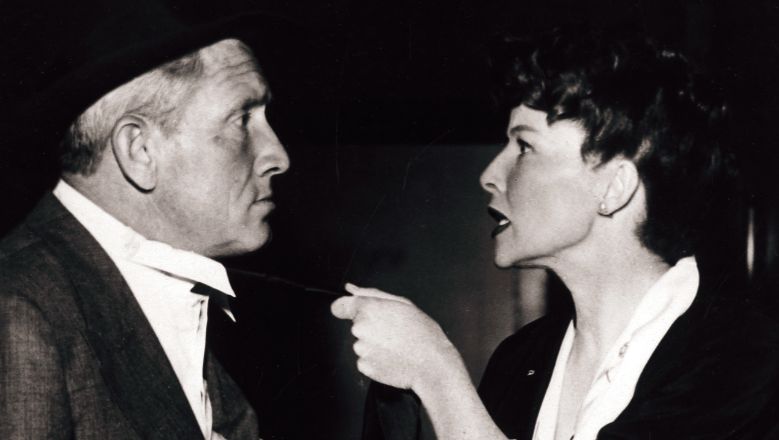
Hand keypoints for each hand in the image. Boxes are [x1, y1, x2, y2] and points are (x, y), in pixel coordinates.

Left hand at [331, 283, 463, 391]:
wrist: (432, 364)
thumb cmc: (422, 333)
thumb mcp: (403, 303)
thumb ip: (372, 294)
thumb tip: (351, 289)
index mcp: (368, 309)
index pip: (339, 306)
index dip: (346, 309)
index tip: (353, 313)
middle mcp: (360, 329)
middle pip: (356, 325)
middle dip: (371, 327)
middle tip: (393, 331)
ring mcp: (361, 349)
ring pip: (362, 343)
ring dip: (374, 344)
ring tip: (396, 345)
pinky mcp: (364, 367)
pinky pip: (365, 359)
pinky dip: (376, 359)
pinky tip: (392, 357)